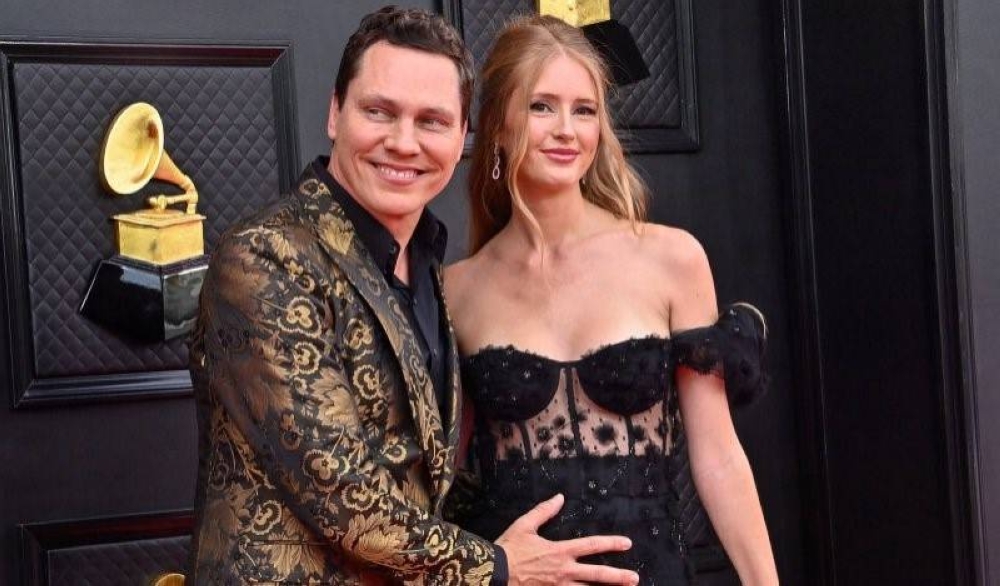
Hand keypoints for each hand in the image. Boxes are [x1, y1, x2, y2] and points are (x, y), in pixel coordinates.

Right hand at [496, 494, 638, 585]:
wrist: (493, 573)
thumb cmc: (508, 549)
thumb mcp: (525, 525)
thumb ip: (544, 511)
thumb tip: (559, 497)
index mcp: (560, 551)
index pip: (592, 545)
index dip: (611, 543)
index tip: (627, 543)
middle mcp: (564, 571)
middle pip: (597, 575)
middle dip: (618, 576)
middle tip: (634, 579)